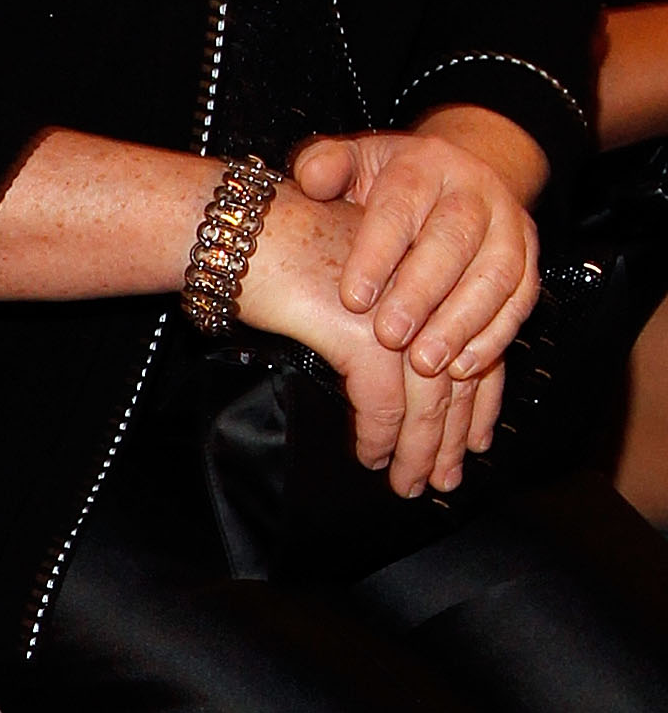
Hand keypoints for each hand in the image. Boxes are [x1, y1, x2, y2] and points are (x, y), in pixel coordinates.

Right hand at [239, 182, 505, 495]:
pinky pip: (382, 405)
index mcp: (426, 273)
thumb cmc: (277, 248)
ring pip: (427, 401)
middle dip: (451, 439)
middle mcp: (423, 290)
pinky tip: (370, 453)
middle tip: (443, 477)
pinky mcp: (362, 333)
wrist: (234, 231)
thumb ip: (383, 314)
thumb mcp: (349, 277)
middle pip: (457, 380)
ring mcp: (397, 312)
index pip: (473, 349)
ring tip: (407, 481)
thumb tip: (402, 381)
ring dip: (419, 451)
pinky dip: (377, 437)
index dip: (477, 404)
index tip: (474, 440)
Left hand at [292, 129, 538, 380]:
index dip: (377, 254)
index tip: (353, 299)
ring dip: (462, 323)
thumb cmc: (395, 178)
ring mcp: (508, 223)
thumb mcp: (354, 160)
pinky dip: (495, 336)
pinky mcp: (530, 258)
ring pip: (496, 274)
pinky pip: (521, 299)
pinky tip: (465, 366)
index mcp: (425, 162)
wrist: (461, 170)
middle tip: (390, 337)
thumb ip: (323, 166)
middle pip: (454, 240)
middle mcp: (474, 189)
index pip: (401, 205)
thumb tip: (312, 179)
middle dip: (422, 294)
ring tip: (427, 362)